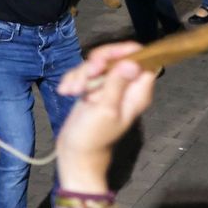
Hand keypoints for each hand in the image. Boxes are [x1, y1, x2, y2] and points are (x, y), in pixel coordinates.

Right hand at [56, 42, 154, 190]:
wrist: (75, 153)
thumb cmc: (93, 136)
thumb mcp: (106, 110)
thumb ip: (117, 84)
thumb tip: (132, 62)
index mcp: (137, 93)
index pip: (142, 60)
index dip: (124, 53)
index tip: (103, 61)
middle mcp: (126, 86)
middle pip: (117, 56)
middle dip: (96, 63)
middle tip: (86, 76)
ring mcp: (109, 86)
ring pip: (97, 63)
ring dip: (81, 73)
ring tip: (72, 91)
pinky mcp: (93, 87)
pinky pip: (84, 72)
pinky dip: (73, 79)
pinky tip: (66, 91)